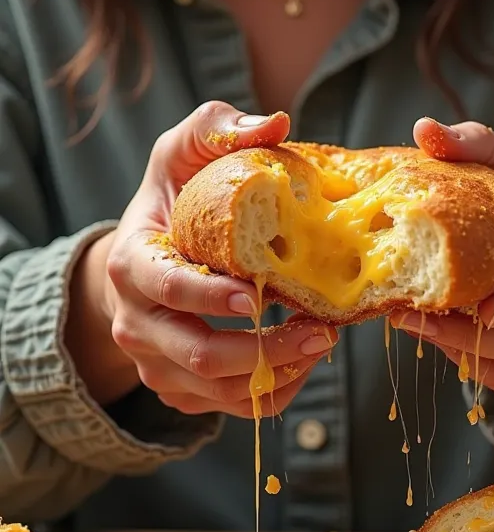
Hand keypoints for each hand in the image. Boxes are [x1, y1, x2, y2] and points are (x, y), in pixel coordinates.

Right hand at [67, 102, 336, 413]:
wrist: (145, 258)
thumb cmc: (171, 200)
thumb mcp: (182, 152)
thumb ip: (217, 130)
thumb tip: (276, 123)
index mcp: (132, 264)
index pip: (167, 288)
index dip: (210, 297)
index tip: (259, 298)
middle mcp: (135, 323)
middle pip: (199, 355)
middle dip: (265, 350)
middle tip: (322, 333)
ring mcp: (155, 363)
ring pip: (218, 391)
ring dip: (277, 374)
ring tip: (322, 344)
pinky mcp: (180, 390)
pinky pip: (229, 408)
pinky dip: (272, 393)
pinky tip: (302, 363)